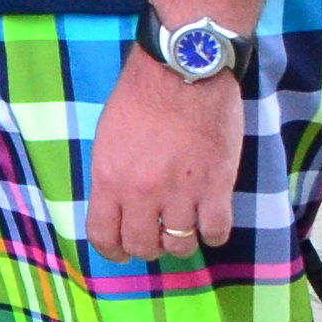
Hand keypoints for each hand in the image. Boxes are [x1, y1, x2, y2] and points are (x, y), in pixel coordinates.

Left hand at [86, 52, 240, 267]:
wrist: (183, 70)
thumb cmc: (141, 96)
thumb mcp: (108, 138)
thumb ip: (112, 177)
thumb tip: (118, 208)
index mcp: (109, 179)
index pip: (104, 237)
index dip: (113, 251)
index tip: (122, 251)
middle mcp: (142, 193)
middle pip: (143, 247)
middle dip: (148, 246)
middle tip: (157, 234)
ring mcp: (181, 192)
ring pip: (180, 245)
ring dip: (181, 240)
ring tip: (184, 224)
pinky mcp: (216, 187)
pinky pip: (216, 233)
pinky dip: (213, 232)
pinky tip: (210, 218)